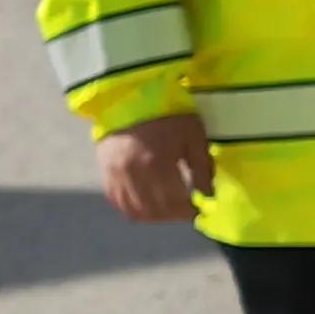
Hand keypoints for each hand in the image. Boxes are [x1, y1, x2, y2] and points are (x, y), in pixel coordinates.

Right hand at [97, 112, 213, 223]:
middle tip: (186, 211)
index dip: (188, 211)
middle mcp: (133, 175)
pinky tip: (148, 204)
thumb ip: (202, 168)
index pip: (175, 203)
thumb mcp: (192, 135)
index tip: (200, 210)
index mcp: (157, 165)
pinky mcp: (105, 174)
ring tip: (169, 209)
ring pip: (136, 212)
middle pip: (155, 211)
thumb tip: (209, 196)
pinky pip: (119, 203)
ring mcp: (116, 177)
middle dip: (174, 215)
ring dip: (155, 216)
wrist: (129, 97)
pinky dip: (135, 209)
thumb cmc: (167, 114)